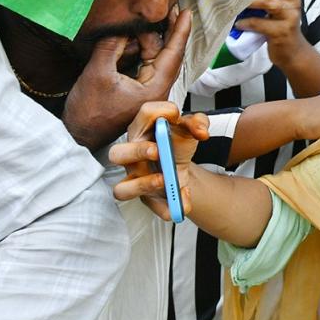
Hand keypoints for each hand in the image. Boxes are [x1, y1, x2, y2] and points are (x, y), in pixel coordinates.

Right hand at [63, 7, 190, 150]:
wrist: (77, 137)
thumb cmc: (89, 113)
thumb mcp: (98, 73)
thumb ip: (111, 46)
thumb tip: (121, 27)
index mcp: (156, 88)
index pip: (173, 53)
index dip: (180, 30)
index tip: (187, 12)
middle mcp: (157, 88)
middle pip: (166, 53)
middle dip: (165, 30)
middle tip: (166, 8)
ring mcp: (147, 89)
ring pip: (154, 56)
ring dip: (147, 39)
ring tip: (142, 21)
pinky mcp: (136, 89)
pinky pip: (143, 63)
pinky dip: (138, 49)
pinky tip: (131, 38)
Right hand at [109, 101, 209, 219]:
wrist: (180, 165)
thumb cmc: (176, 142)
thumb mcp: (190, 128)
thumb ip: (198, 123)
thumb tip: (202, 132)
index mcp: (142, 130)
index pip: (144, 114)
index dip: (159, 112)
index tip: (176, 117)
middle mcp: (132, 156)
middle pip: (117, 153)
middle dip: (136, 152)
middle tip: (157, 151)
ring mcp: (137, 179)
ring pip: (122, 188)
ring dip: (143, 185)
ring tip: (164, 179)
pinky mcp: (148, 197)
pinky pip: (151, 207)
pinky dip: (167, 207)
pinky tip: (183, 198)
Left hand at [234, 0, 308, 69]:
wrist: (293, 54)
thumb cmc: (279, 28)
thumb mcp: (277, 9)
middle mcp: (292, 2)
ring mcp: (289, 17)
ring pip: (269, 3)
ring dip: (250, 0)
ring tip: (234, 0)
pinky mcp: (282, 32)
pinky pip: (261, 24)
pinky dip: (247, 23)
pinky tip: (238, 23)